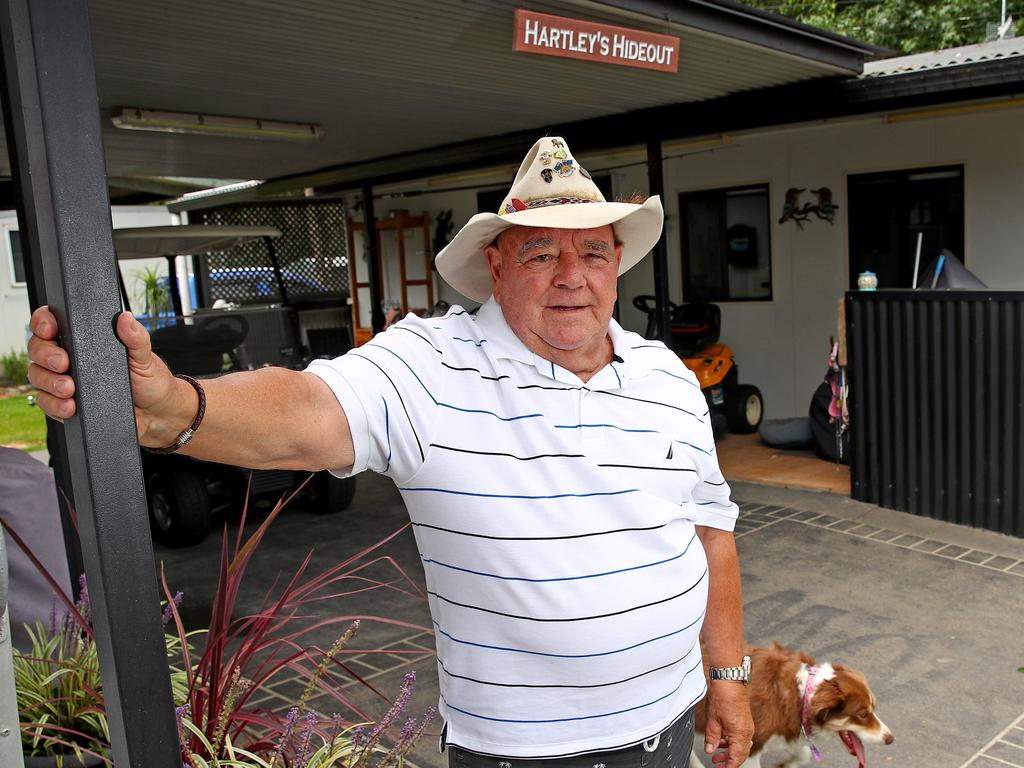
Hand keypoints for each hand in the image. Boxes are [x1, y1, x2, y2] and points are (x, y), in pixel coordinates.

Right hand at [27, 307, 183, 443]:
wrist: (158, 415)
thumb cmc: (152, 382)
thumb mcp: (146, 357)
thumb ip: (136, 337)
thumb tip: (125, 318)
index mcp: (86, 341)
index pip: (53, 323)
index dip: (43, 322)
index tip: (50, 330)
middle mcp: (72, 359)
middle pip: (38, 350)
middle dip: (45, 356)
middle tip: (63, 364)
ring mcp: (67, 382)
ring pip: (38, 377)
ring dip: (49, 382)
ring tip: (69, 389)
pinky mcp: (67, 405)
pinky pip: (47, 404)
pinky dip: (54, 405)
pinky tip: (70, 406)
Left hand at [703, 681, 753, 766]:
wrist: (729, 680)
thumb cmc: (722, 696)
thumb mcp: (713, 720)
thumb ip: (712, 737)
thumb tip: (710, 749)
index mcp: (740, 733)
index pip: (736, 757)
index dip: (728, 766)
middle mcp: (747, 731)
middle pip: (740, 753)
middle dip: (728, 760)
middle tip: (716, 762)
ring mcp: (747, 725)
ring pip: (741, 745)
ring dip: (729, 751)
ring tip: (716, 752)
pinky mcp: (745, 720)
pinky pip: (741, 736)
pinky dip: (732, 741)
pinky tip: (722, 740)